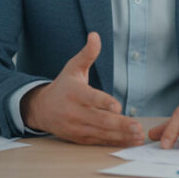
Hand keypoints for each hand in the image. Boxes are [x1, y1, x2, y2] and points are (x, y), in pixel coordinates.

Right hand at [21, 32, 143, 145]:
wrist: (40, 108)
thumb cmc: (63, 86)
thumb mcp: (73, 67)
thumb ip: (87, 54)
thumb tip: (95, 35)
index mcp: (73, 93)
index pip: (90, 98)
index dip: (104, 103)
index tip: (118, 107)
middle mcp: (73, 112)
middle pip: (98, 119)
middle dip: (119, 124)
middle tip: (137, 126)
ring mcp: (76, 127)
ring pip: (100, 133)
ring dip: (120, 136)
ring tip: (138, 136)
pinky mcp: (78, 137)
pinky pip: (98, 141)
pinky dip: (114, 142)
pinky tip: (129, 141)